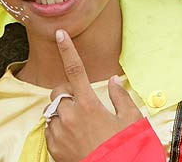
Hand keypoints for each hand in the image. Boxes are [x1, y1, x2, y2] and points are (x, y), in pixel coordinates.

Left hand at [44, 29, 143, 161]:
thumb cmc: (124, 148)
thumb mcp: (131, 121)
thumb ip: (120, 97)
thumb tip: (113, 80)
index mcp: (89, 104)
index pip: (75, 69)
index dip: (67, 49)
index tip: (59, 34)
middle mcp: (70, 115)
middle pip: (58, 91)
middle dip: (66, 93)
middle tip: (81, 104)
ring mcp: (60, 132)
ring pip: (53, 111)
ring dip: (62, 112)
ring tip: (80, 125)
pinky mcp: (53, 146)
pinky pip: (50, 129)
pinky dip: (58, 129)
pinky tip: (74, 138)